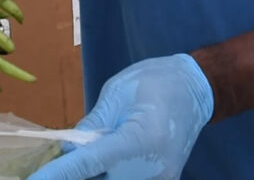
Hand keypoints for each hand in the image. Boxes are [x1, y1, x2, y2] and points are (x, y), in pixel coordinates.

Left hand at [29, 54, 212, 179]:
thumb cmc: (155, 81)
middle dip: (74, 172)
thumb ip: (92, 125)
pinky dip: (107, 173)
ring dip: (93, 173)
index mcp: (140, 140)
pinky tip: (99, 162)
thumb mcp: (117, 93)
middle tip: (56, 162)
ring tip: (87, 152)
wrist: (196, 90)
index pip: (88, 163)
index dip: (58, 174)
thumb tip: (65, 151)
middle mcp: (151, 170)